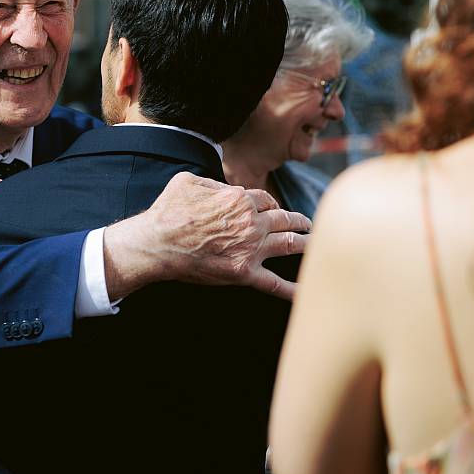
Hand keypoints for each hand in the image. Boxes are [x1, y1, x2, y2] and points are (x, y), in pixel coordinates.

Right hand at [103, 172, 310, 301]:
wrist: (158, 244)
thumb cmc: (169, 211)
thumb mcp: (189, 181)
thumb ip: (213, 181)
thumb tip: (225, 186)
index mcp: (240, 199)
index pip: (265, 199)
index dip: (270, 204)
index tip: (272, 208)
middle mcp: (251, 222)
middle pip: (284, 218)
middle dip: (298, 220)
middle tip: (307, 224)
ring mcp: (251, 248)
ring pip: (289, 244)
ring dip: (305, 243)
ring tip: (315, 244)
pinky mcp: (244, 272)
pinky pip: (275, 283)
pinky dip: (294, 289)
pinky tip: (308, 292)